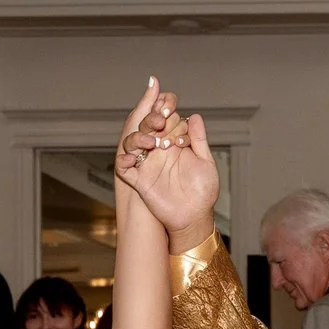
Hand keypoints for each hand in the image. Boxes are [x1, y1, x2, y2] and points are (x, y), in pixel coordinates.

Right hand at [114, 78, 217, 250]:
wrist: (194, 217)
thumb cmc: (203, 191)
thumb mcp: (205, 162)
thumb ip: (199, 140)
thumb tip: (195, 116)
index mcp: (175, 142)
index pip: (166, 118)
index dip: (168, 111)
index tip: (172, 111)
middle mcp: (159, 150)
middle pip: (148, 125)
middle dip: (153, 118)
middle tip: (163, 121)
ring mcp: (148, 164)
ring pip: (132, 142)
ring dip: (139, 136)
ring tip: (153, 141)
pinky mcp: (140, 180)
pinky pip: (124, 168)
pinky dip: (123, 161)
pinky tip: (132, 159)